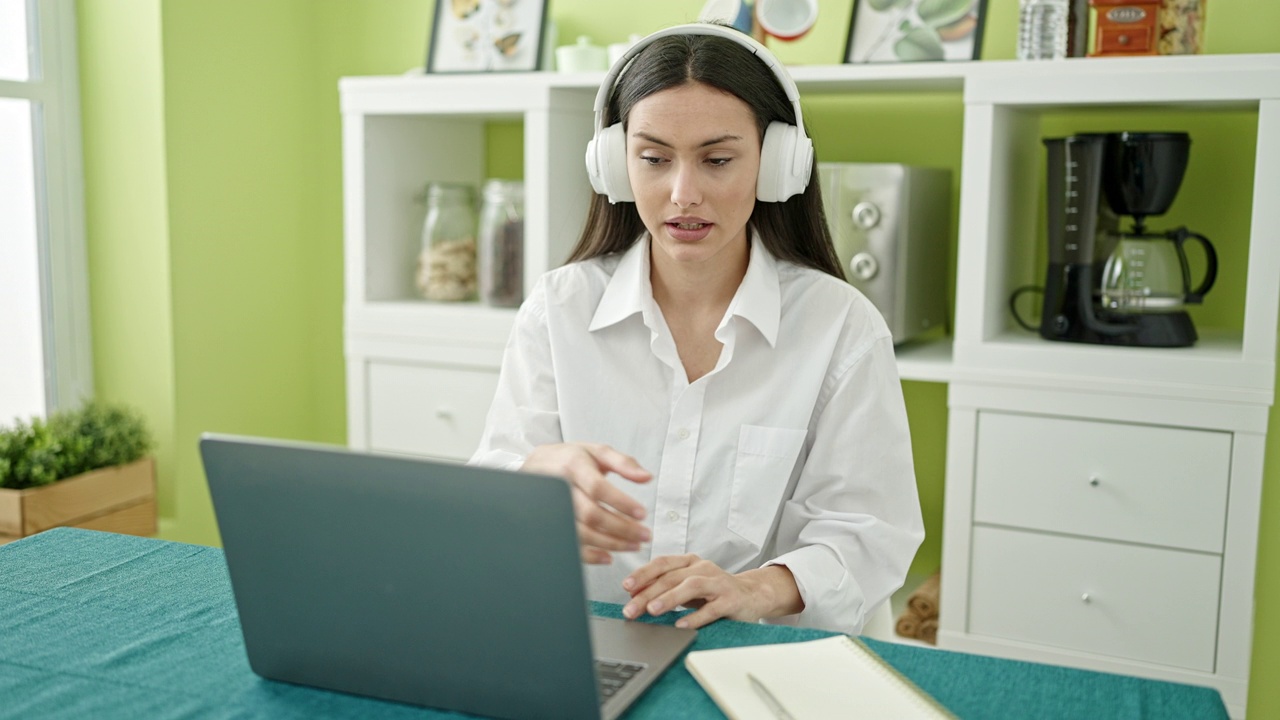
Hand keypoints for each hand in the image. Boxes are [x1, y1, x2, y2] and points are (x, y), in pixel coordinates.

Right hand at [522, 442, 651, 564]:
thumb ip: (623, 463)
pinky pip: (569, 545)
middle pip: (591, 514)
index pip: (598, 488)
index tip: (642, 514)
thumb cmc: (571, 459)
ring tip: (633, 545)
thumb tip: (647, 477)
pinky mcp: (550, 525)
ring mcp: (552, 509)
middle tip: (645, 535)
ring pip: (582, 533)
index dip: (621, 503)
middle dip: (622, 528)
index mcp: (574, 466)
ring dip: (610, 543)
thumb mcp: (597, 451)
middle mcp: (560, 488)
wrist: (536, 465)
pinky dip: (590, 556)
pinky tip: (608, 556)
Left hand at [620, 555, 803, 629]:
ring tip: (653, 610)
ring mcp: (718, 582)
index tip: (626, 587)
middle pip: (671, 577)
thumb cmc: (714, 590)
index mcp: (689, 561)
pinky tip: (681, 625)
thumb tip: (634, 595)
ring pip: (691, 586)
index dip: (642, 574)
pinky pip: (711, 608)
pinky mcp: (731, 599)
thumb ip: (665, 587)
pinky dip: (695, 617)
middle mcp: (703, 568)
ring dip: (670, 598)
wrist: (753, 594)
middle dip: (648, 593)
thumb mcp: (688, 585)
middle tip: (631, 609)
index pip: (662, 563)